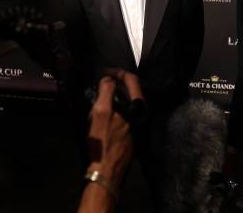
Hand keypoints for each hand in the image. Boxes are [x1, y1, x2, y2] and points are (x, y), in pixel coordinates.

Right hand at [87, 70, 142, 187]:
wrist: (106, 169)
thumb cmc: (101, 141)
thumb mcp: (100, 112)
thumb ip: (106, 92)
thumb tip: (109, 79)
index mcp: (137, 106)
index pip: (131, 79)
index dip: (118, 72)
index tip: (105, 72)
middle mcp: (142, 113)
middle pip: (132, 90)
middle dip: (117, 83)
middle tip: (102, 82)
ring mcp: (139, 123)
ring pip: (130, 102)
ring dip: (116, 95)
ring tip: (102, 95)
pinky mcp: (134, 132)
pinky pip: (128, 113)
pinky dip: (118, 106)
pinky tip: (107, 110)